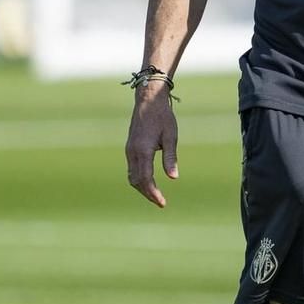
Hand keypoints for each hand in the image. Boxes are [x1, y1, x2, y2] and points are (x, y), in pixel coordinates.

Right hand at [125, 88, 178, 207]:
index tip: (162, 203)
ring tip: (155, 195)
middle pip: (137, 181)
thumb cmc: (162, 117)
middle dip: (148, 194)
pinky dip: (138, 179)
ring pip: (132, 176)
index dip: (153, 193)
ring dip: (142, 188)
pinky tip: (148, 181)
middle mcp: (133, 152)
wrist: (148, 100)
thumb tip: (173, 177)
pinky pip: (131, 168)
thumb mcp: (170, 137)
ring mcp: (129, 150)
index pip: (146, 179)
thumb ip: (170, 158)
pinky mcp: (130, 147)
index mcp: (143, 150)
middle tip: (160, 202)